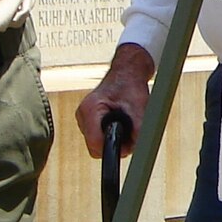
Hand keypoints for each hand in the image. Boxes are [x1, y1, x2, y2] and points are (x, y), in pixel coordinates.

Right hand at [77, 43, 153, 157]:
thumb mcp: (139, 107)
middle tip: (130, 132)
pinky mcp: (87, 121)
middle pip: (95, 147)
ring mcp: (82, 118)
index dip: (113, 148)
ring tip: (124, 123)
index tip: (127, 143)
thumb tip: (136, 148)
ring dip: (112, 139)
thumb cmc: (131, 86)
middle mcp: (82, 114)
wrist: (127, 73)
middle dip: (114, 143)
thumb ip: (137, 130)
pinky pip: (98, 137)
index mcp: (90, 109)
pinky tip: (118, 123)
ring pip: (96, 144)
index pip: (95, 144)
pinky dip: (109, 134)